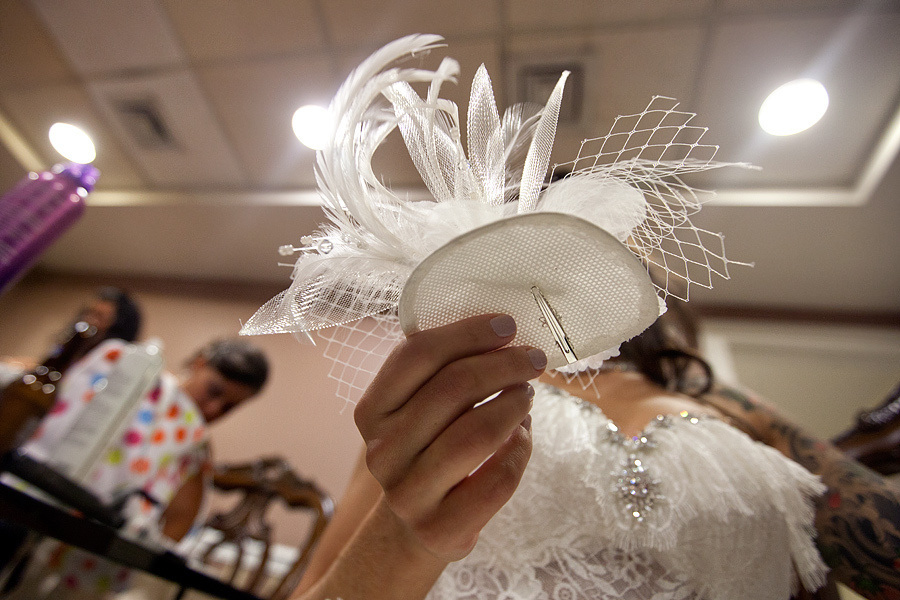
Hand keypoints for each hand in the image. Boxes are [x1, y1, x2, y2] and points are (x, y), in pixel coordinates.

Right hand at [354, 313, 544, 561]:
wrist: (419, 523)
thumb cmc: (429, 448)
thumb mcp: (418, 409)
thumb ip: (443, 371)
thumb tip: (503, 334)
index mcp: (372, 411)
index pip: (418, 355)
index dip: (467, 334)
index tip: (507, 325)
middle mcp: (382, 451)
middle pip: (453, 388)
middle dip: (503, 364)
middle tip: (533, 358)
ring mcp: (408, 492)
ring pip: (475, 433)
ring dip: (514, 404)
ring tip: (528, 393)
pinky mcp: (440, 526)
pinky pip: (497, 479)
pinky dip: (520, 450)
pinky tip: (524, 435)